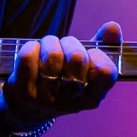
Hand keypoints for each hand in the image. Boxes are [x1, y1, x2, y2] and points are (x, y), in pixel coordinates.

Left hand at [2, 21, 120, 123]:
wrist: (28, 109)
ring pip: (53, 55)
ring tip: (47, 49)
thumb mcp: (85, 68)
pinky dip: (31, 47)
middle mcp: (71, 102)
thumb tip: (113, 27)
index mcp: (93, 97)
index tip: (90, 53)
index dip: (98, 55)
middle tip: (64, 48)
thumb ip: (102, 46)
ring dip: (50, 43)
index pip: (106, 73)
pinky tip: (33, 53)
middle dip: (70, 43)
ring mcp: (47, 99)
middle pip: (77, 58)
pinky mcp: (24, 94)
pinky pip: (28, 57)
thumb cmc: (62, 80)